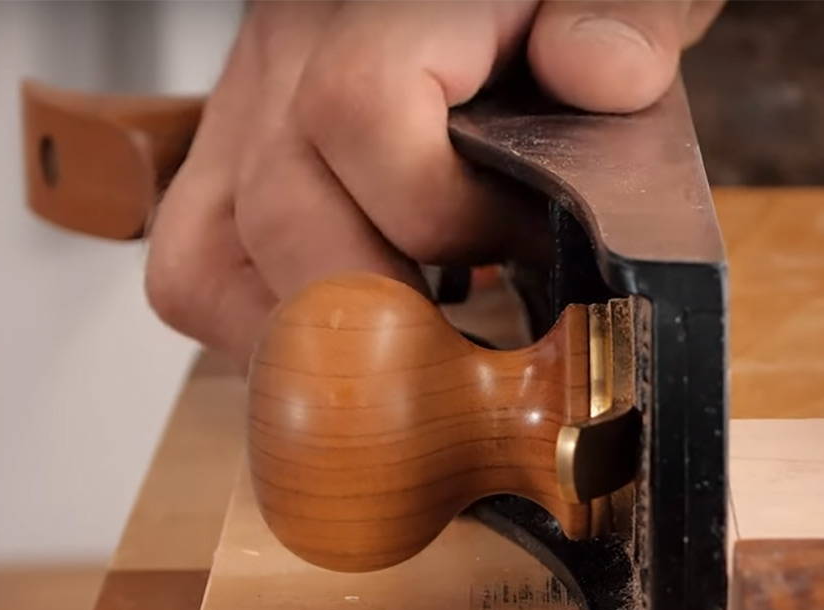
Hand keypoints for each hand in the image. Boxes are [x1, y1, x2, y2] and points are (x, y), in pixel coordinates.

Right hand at [146, 0, 720, 359]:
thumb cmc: (567, 13)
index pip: (361, 109)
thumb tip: (601, 73)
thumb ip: (622, 21)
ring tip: (417, 360)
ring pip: (209, 259)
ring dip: (317, 341)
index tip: (528, 248)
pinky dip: (273, 331)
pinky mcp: (235, 165)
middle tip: (478, 353)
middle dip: (386, 313)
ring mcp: (250, 112)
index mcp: (388, 4)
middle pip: (279, 213)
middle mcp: (293, 52)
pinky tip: (367, 341)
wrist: (523, 2)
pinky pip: (202, 269)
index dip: (444, 212)